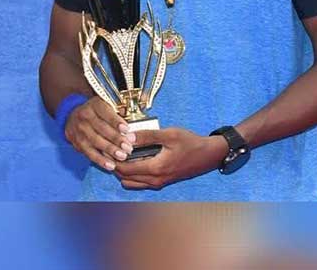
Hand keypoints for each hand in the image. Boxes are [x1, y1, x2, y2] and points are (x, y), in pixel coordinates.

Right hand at [64, 96, 135, 169]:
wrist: (73, 117)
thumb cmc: (96, 113)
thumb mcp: (106, 107)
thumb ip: (118, 117)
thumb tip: (131, 132)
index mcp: (95, 104)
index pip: (105, 112)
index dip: (116, 121)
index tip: (126, 129)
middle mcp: (85, 116)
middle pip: (102, 128)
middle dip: (116, 139)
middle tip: (128, 147)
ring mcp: (80, 130)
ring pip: (96, 141)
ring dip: (110, 150)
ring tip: (122, 156)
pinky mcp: (77, 142)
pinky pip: (90, 153)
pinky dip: (101, 160)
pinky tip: (111, 165)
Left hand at [112, 127, 226, 189]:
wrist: (208, 156)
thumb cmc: (190, 143)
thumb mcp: (169, 135)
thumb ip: (147, 136)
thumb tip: (127, 136)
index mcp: (155, 169)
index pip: (124, 169)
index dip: (113, 159)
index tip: (108, 146)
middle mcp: (155, 180)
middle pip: (125, 177)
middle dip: (115, 164)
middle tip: (110, 148)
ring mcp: (158, 183)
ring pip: (131, 182)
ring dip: (122, 170)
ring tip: (120, 153)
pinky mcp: (161, 182)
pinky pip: (140, 181)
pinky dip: (132, 173)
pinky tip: (132, 158)